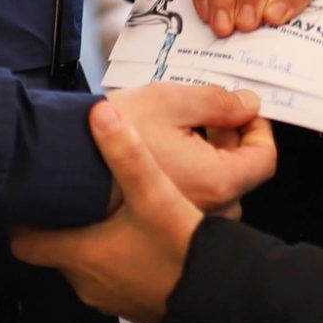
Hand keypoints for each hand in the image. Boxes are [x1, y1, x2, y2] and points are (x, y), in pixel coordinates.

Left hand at [11, 98, 207, 322]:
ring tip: (100, 206)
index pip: (23, 241)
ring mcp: (108, 294)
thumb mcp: (156, 195)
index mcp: (82, 254)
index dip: (18, 219)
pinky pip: (109, 274)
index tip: (24, 197)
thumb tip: (101, 113)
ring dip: (88, 237)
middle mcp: (87, 280)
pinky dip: (113, 254)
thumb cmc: (183, 253)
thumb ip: (126, 153)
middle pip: (54, 248)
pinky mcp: (130, 299)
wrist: (220, 296)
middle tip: (66, 191)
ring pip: (83, 261)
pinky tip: (133, 233)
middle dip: (60, 221)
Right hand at [105, 83, 275, 211]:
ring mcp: (181, 220)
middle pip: (239, 173)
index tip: (243, 108)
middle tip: (210, 112)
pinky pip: (188, 197)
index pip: (263, 159)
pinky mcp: (158, 220)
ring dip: (207, 156)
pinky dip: (186, 173)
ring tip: (182, 128)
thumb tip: (247, 105)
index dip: (259, 127)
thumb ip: (218, 103)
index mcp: (216, 182)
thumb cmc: (112, 135)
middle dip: (230, 139)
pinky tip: (162, 150)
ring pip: (212, 186)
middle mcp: (204, 209)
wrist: (59, 164)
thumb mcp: (172, 101)